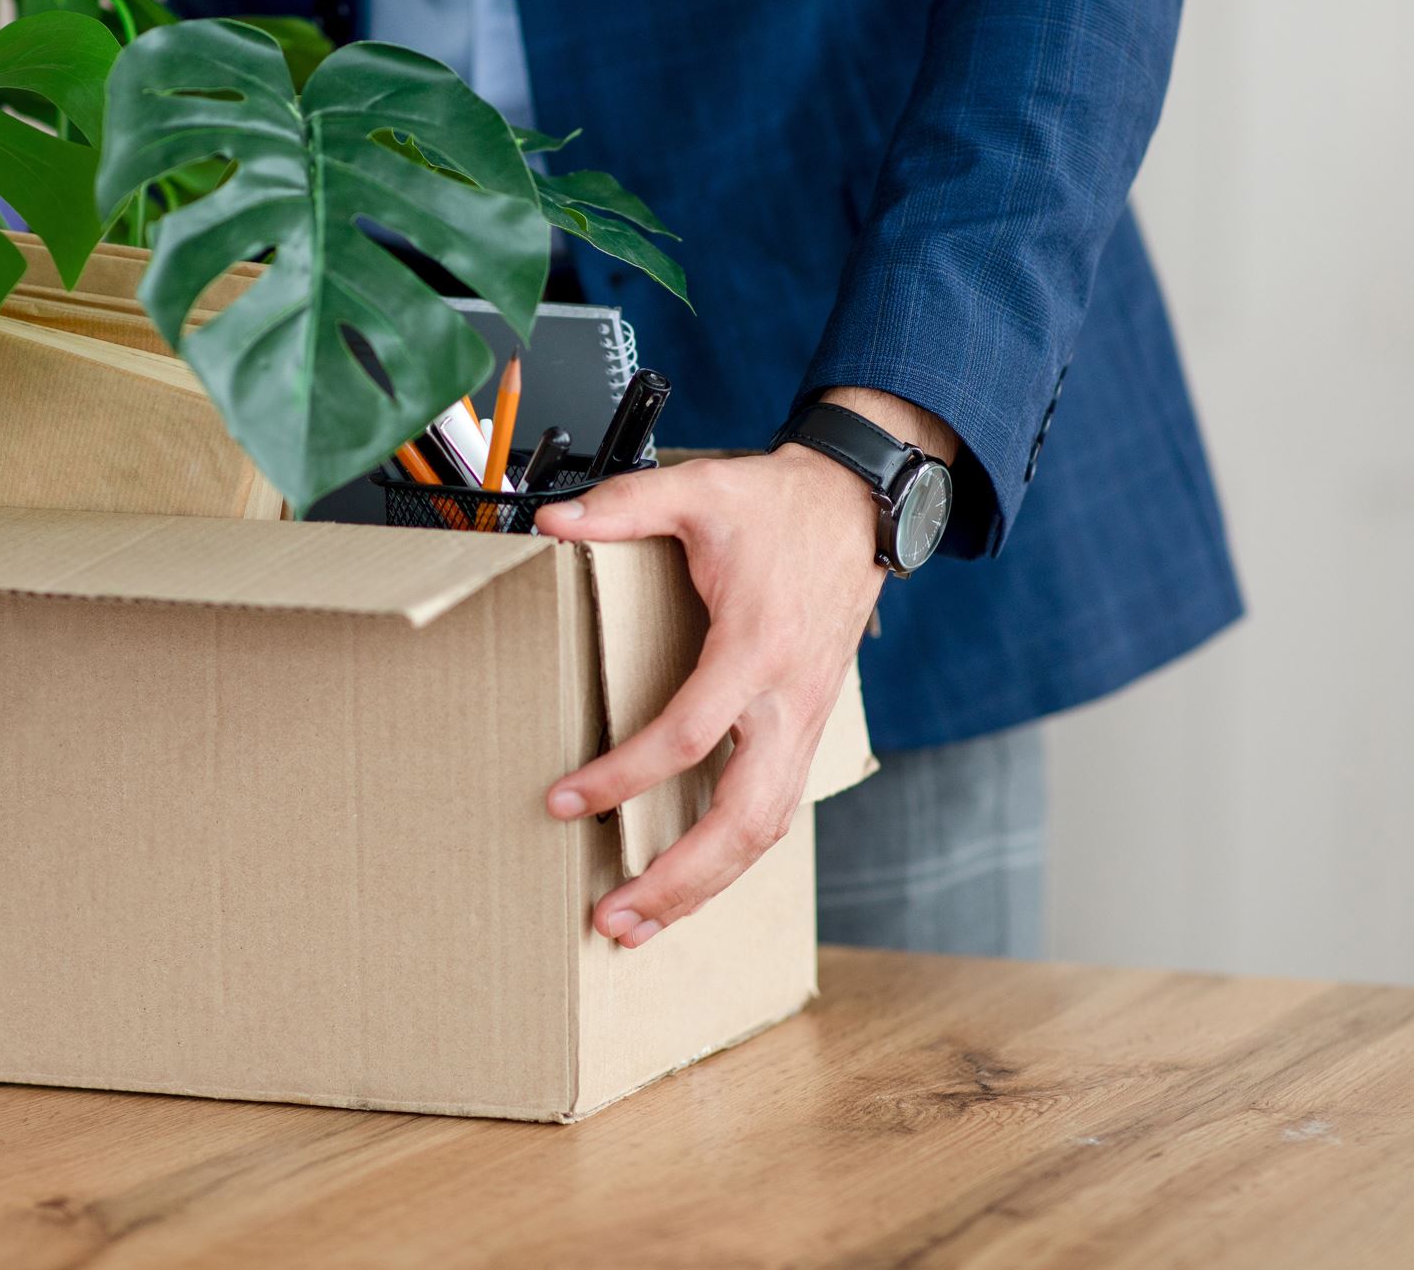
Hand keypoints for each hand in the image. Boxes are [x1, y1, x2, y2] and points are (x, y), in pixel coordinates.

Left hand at [534, 389, 953, 947]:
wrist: (860, 509)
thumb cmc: (780, 506)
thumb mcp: (701, 490)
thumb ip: (625, 504)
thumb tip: (552, 521)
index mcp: (758, 647)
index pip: (689, 735)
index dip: (624, 777)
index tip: (563, 801)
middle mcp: (787, 701)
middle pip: (743, 818)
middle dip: (680, 877)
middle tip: (613, 917)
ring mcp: (803, 722)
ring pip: (764, 830)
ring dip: (703, 885)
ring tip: (640, 923)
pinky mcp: (803, 730)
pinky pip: (771, 812)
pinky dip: (729, 858)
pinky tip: (686, 883)